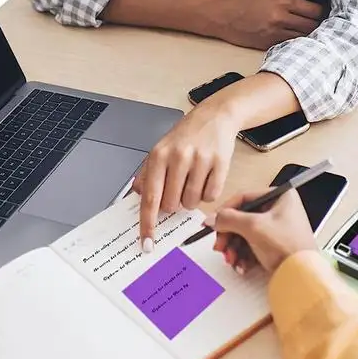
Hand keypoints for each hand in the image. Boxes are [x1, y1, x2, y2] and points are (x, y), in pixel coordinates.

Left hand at [132, 101, 238, 249]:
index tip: (147, 242)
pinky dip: (208, 192)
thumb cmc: (186, 135)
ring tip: (193, 178)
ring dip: (192, 198)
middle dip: (174, 203)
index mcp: (159, 155)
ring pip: (192, 203)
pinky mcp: (220, 164)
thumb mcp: (162, 149)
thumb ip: (148, 174)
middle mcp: (179, 157)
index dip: (147, 223)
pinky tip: (206, 176)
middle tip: (179, 186)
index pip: (150, 197)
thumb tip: (137, 198)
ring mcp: (200, 160)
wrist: (216, 116)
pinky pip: (211, 196)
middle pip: (172, 204)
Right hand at [206, 189, 316, 274]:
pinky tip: (241, 266)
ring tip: (231, 259)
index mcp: (280, 196)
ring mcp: (277, 228)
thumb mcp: (254, 227)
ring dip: (234, 248)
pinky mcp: (275, 246)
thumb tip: (212, 218)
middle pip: (243, 218)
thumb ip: (229, 219)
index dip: (225, 210)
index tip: (212, 222)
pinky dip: (243, 256)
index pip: (244, 197)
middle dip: (229, 235)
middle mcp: (280, 209)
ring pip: (245, 234)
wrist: (302, 277)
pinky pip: (252, 246)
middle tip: (220, 246)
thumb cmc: (288, 246)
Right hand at [210, 0, 323, 50]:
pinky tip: (303, 47)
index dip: (324, 14)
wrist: (224, 16)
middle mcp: (281, 16)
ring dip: (312, 39)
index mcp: (282, 0)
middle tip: (328, 30)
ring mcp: (274, 32)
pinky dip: (297, 46)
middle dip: (321, 28)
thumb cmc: (246, 4)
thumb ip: (289, 4)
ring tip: (319, 40)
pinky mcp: (268, 44)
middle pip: (312, 26)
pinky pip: (289, 46)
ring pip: (303, 38)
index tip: (328, 16)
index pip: (314, 9)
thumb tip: (311, 12)